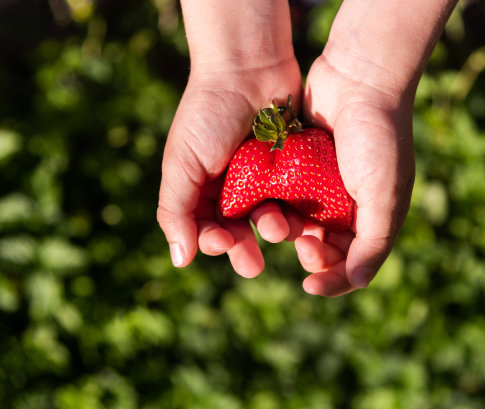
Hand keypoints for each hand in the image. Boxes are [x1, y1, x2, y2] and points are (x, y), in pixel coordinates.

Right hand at [157, 54, 301, 276]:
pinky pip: (296, 201)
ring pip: (271, 220)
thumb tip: (180, 261)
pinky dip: (297, 213)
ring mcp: (265, 181)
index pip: (206, 230)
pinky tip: (302, 221)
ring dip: (273, 231)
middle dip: (244, 249)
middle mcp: (234, 189)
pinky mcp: (293, 171)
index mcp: (204, 189)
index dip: (213, 243)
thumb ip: (176, 211)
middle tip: (253, 264)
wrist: (249, 68)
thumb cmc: (208, 114)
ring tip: (278, 227)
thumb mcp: (182, 163)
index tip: (221, 244)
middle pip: (240, 232)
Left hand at [294, 52, 414, 295]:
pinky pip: (285, 194)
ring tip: (281, 224)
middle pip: (324, 247)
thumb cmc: (378, 139)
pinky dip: (277, 204)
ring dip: (290, 231)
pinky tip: (267, 206)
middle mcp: (348, 205)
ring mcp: (322, 185)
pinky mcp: (299, 165)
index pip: (351, 262)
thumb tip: (357, 281)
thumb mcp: (385, 196)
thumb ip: (374, 242)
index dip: (332, 277)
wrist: (359, 78)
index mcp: (373, 216)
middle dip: (311, 254)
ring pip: (300, 223)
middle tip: (301, 243)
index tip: (310, 281)